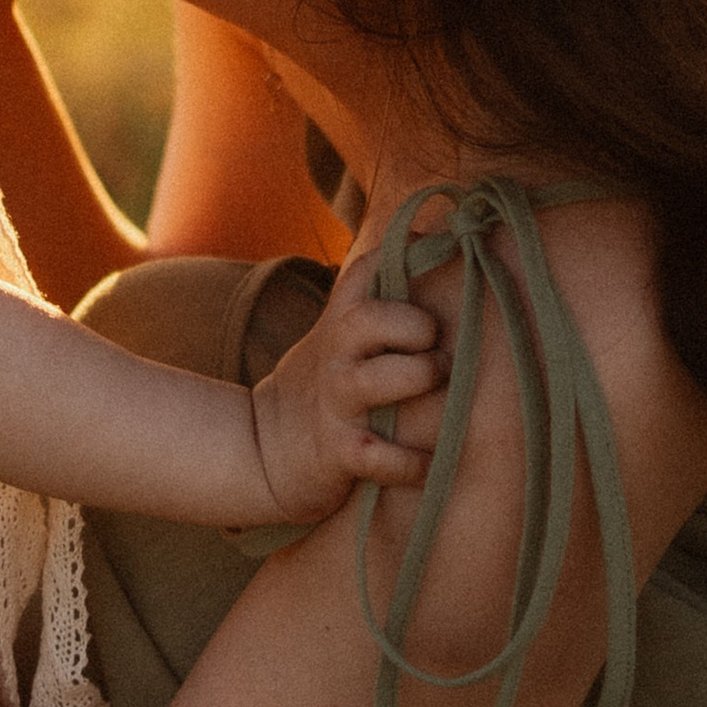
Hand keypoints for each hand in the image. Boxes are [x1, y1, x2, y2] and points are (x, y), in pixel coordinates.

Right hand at [246, 257, 443, 523]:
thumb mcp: (336, 335)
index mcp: (341, 322)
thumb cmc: (325, 386)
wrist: (262, 449)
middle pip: (374, 319)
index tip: (444, 244)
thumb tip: (435, 254)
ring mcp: (337, 403)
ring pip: (383, 380)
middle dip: (418, 328)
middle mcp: (337, 355)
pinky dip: (411, 462)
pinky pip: (383, 456)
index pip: (368, 269)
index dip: (407, 251)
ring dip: (420, 380)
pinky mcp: (341, 452)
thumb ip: (375, 303)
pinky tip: (427, 461)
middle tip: (433, 348)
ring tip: (435, 391)